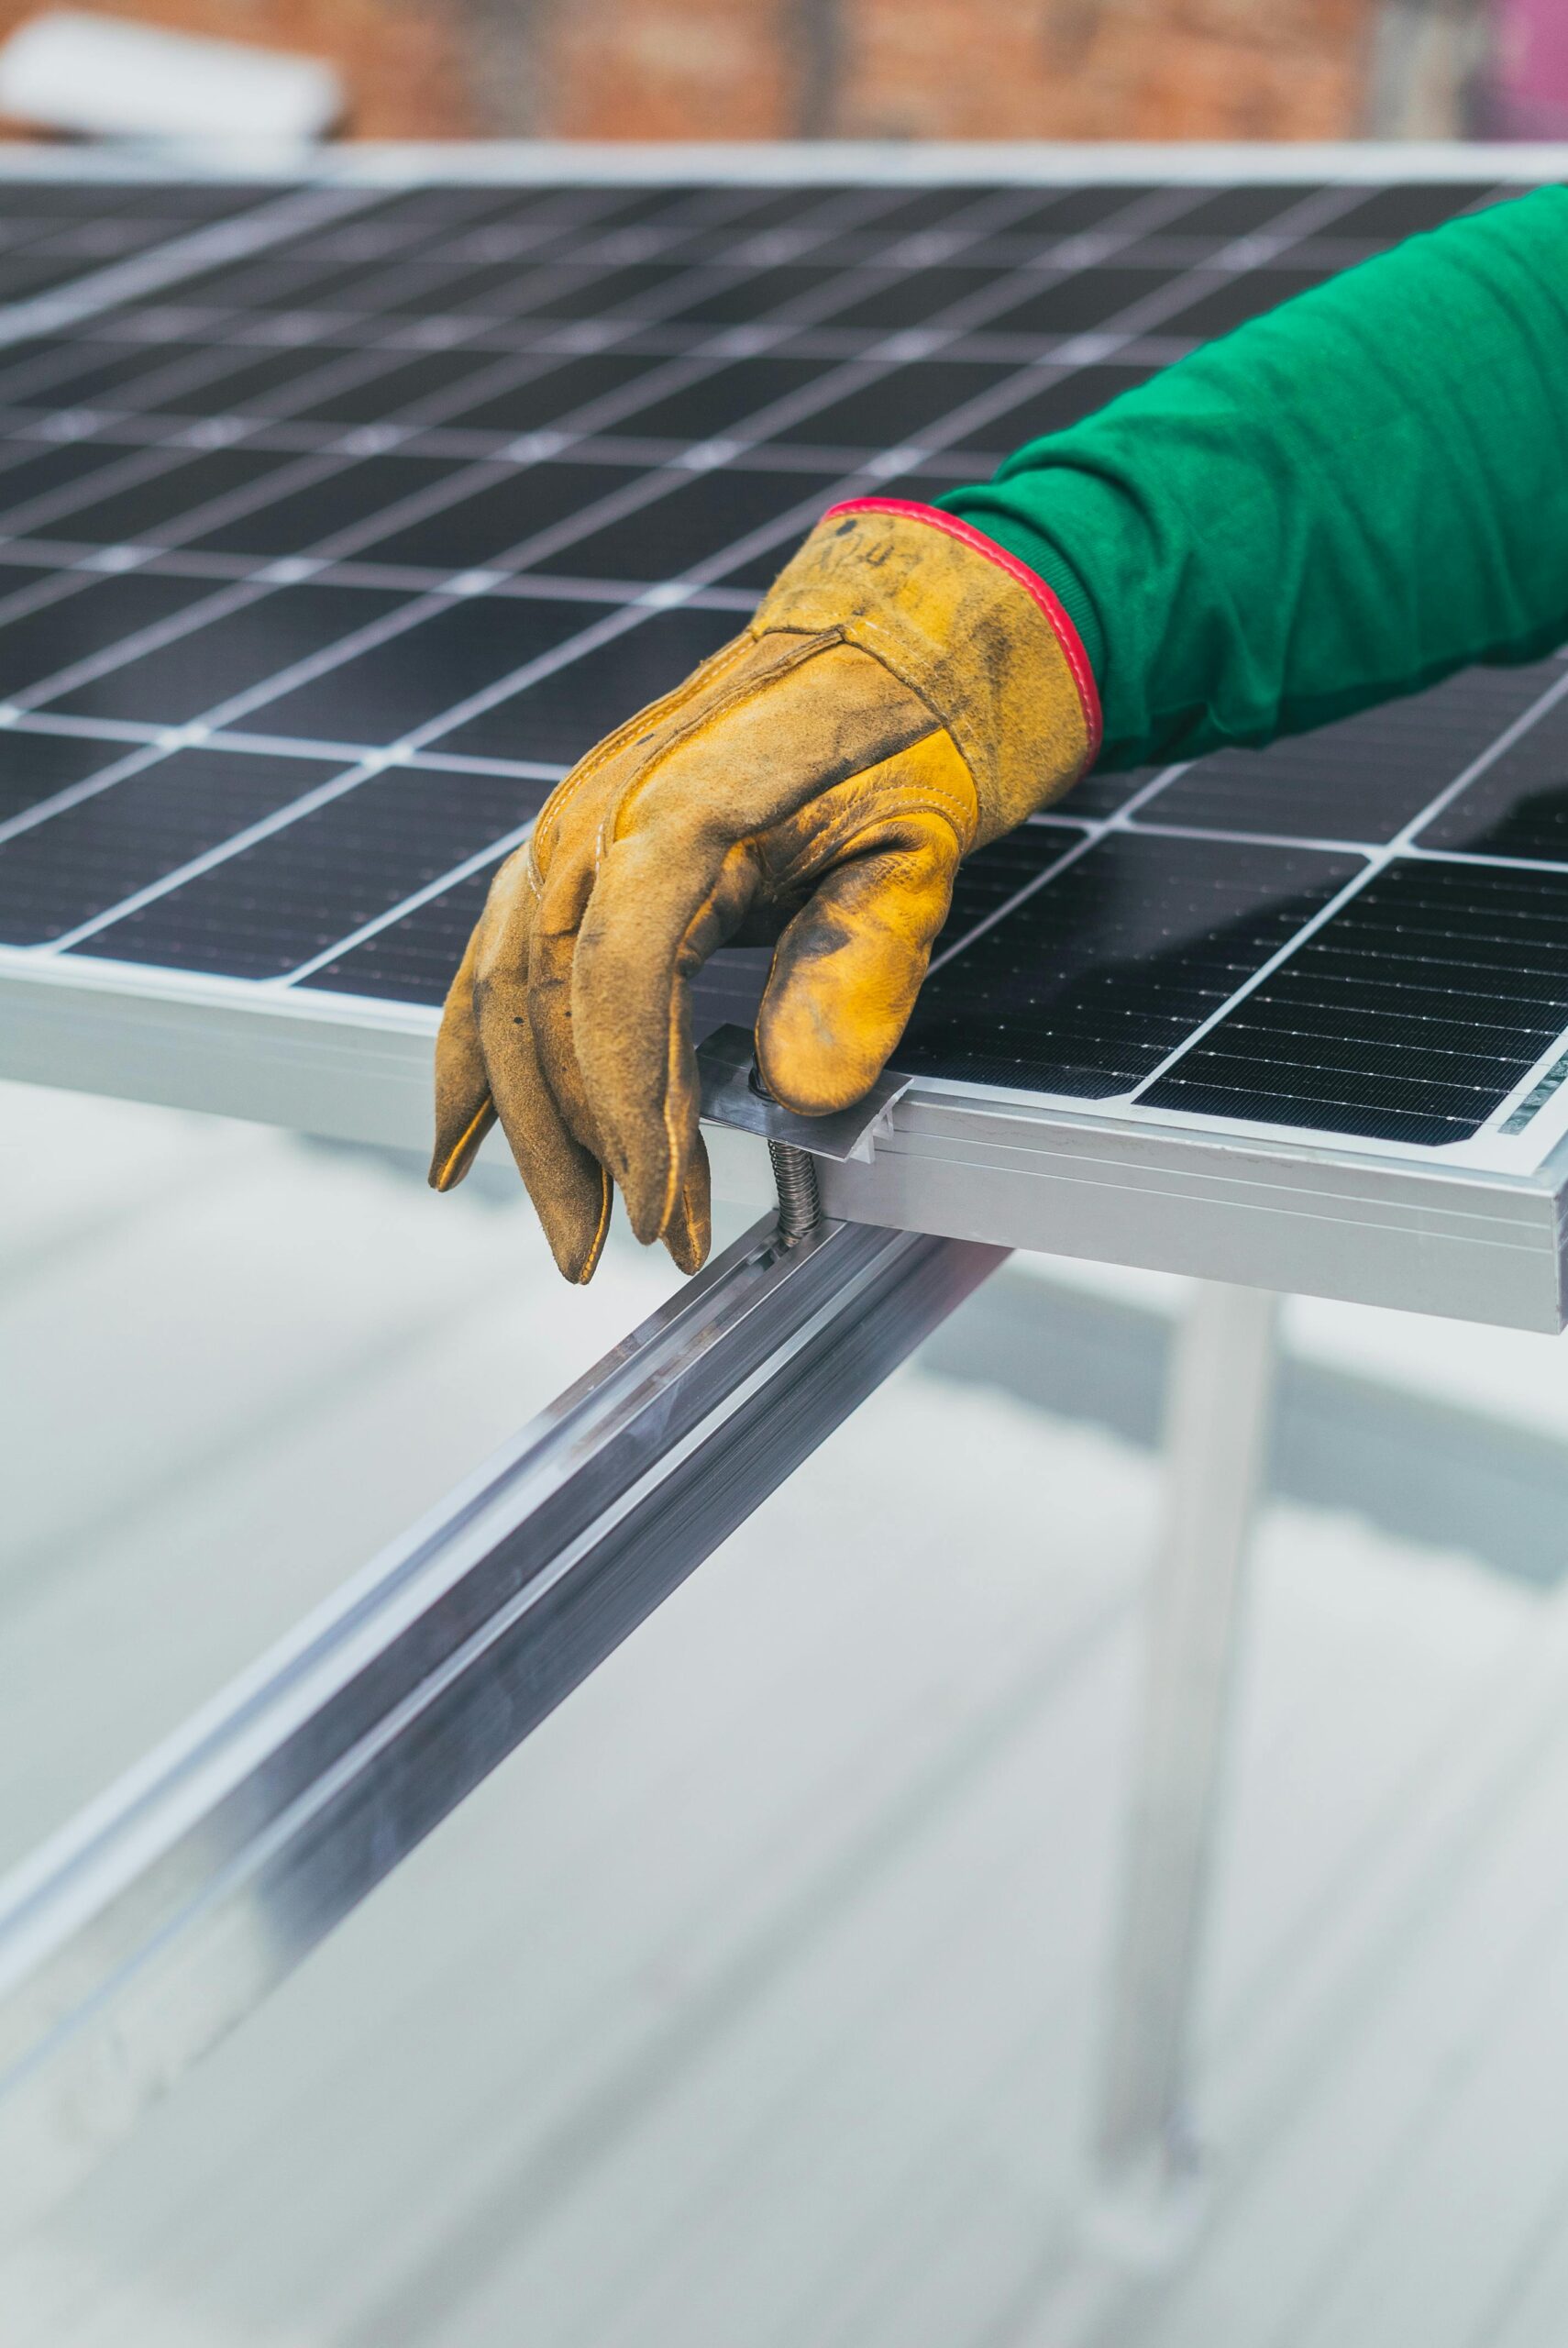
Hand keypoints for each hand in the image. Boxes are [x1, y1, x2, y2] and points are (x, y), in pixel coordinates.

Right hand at [429, 499, 1098, 1280]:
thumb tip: (799, 1093)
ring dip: (522, 1124)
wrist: (890, 636)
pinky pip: (491, 960)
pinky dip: (469, 1059)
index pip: (616, 976)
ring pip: (499, 991)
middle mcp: (595, 813)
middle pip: (537, 1000)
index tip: (670, 1212)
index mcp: (680, 806)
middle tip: (618, 1252)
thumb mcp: (923, 844)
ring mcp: (568, 828)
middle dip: (571, 1146)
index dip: (629, 1105)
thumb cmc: (911, 738)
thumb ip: (862, 960)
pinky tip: (457, 1143)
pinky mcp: (568, 850)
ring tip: (568, 1231)